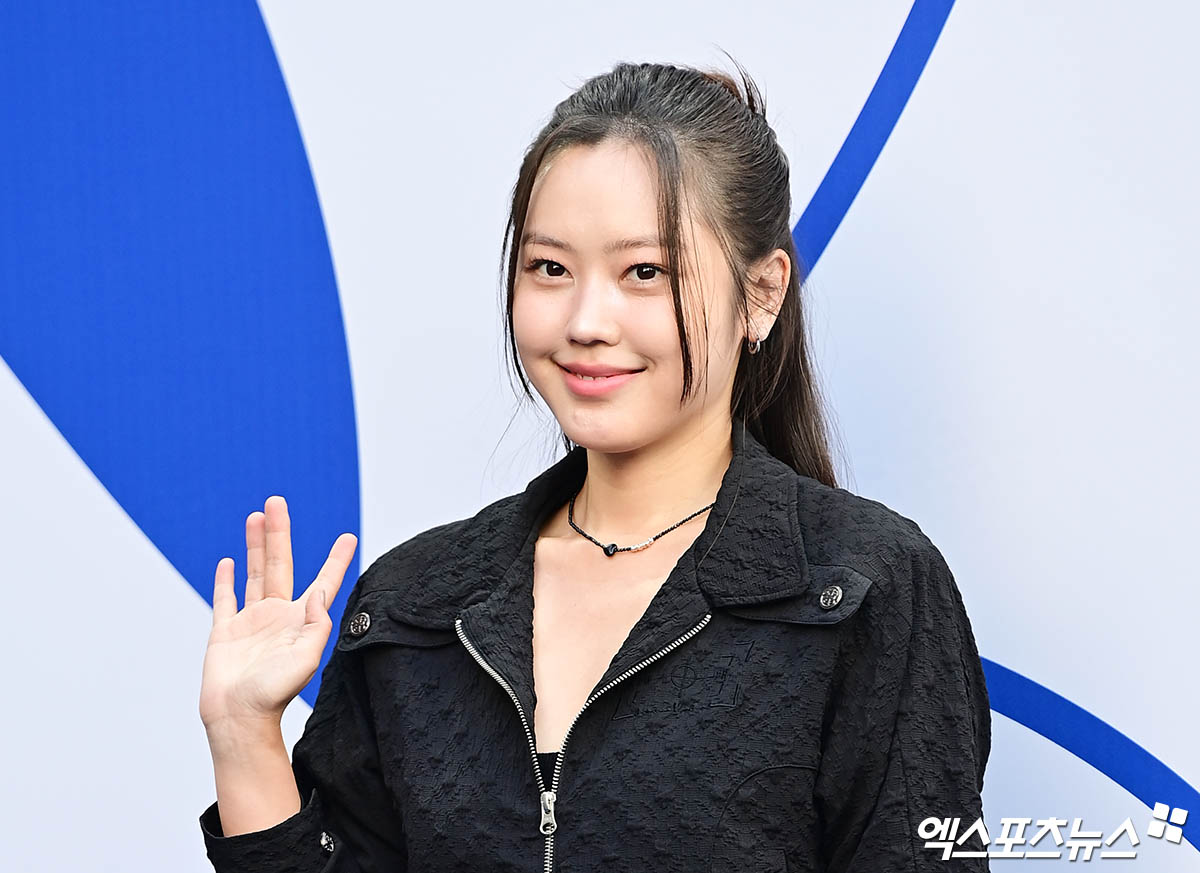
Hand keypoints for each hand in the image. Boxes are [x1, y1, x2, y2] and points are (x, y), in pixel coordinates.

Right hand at [199, 495, 357, 735]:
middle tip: (277, 501)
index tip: (348, 536)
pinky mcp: (225, 631)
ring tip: (256, 516)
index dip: (336, 559)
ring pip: (254, 573)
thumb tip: (320, 591)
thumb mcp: (307, 657)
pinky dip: (226, 579)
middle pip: (280, 563)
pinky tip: (230, 561)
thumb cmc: (275, 693)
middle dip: (280, 532)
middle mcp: (278, 615)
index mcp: (302, 620)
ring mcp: (250, 621)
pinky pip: (225, 599)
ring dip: (255, 544)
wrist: (239, 718)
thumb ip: (317, 623)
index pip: (323, 581)